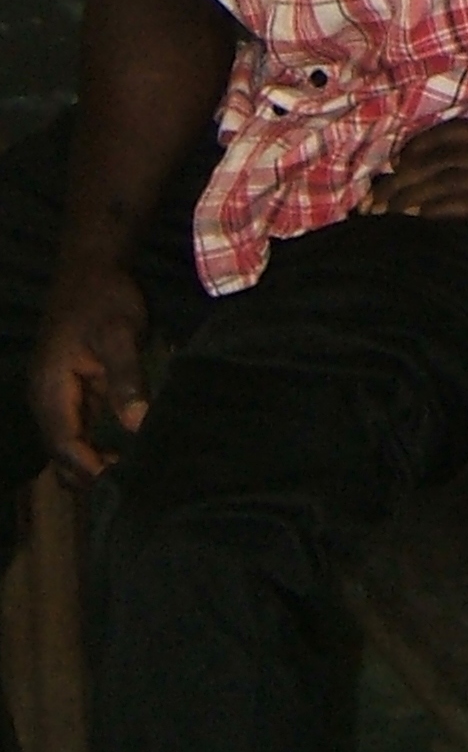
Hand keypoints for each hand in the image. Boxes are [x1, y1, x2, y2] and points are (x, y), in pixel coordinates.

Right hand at [31, 256, 151, 484]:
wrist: (91, 265)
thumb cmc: (105, 297)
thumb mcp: (120, 334)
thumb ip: (125, 379)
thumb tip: (137, 424)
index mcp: (51, 388)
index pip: (64, 445)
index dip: (90, 469)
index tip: (121, 483)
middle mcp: (46, 398)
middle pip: (60, 454)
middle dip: (88, 475)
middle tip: (131, 487)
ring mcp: (56, 395)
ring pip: (65, 446)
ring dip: (90, 464)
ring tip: (129, 477)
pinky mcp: (70, 390)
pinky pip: (74, 430)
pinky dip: (91, 448)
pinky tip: (120, 456)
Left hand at [368, 106, 467, 247]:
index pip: (459, 134)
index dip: (422, 146)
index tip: (395, 162)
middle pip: (443, 157)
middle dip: (402, 176)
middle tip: (370, 198)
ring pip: (450, 180)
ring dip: (409, 194)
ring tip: (380, 212)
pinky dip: (439, 207)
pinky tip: (416, 216)